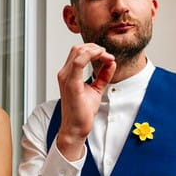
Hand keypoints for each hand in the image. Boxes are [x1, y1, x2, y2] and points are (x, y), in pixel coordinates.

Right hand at [56, 43, 115, 159]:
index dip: (94, 50)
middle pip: (78, 48)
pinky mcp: (71, 84)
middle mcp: (64, 74)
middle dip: (96, 48)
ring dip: (96, 50)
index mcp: (68, 74)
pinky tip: (103, 58)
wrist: (76, 128)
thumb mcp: (96, 89)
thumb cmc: (82, 112)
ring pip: (78, 51)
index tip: (108, 56)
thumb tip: (111, 63)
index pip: (79, 52)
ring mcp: (66, 78)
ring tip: (107, 57)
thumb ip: (103, 76)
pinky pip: (78, 62)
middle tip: (108, 56)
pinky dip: (91, 56)